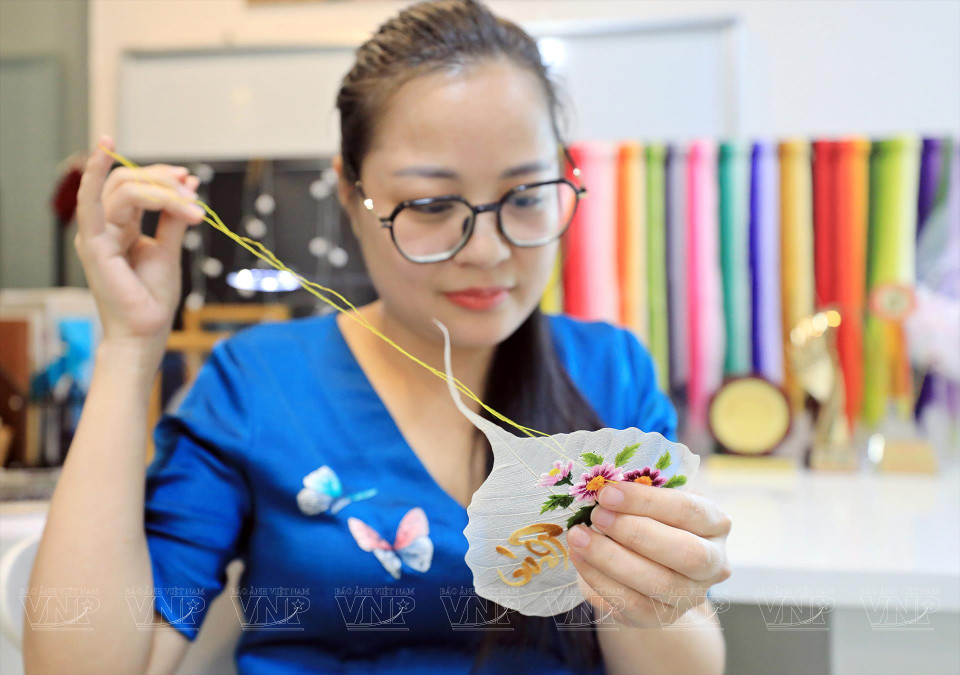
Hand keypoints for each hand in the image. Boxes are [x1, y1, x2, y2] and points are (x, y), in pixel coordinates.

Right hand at [74, 135, 205, 346]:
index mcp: (118, 228)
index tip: (191, 180)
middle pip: (128, 182)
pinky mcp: (94, 245)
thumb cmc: (153, 298)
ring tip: (190, 205)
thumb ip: (171, 221)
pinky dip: (95, 173)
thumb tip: (185, 190)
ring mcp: (95, 234)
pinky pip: (91, 201)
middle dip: (164, 181)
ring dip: (160, 190)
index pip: (135, 187)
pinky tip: (104, 150)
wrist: (145, 332)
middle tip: (193, 192)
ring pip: (124, 189)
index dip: (162, 178)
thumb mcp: (167, 251)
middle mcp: (102, 227)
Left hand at [567, 481, 731, 628]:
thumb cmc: (652, 518)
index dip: (647, 501)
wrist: (650, 563)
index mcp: (715, 523)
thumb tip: (602, 485)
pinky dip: (599, 580)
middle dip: (634, 533)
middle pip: (685, 552)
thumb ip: (639, 491)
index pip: (689, 510)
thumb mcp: (653, 499)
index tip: (607, 492)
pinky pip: (631, 604)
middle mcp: (714, 563)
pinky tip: (579, 559)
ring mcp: (691, 595)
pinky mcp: (662, 618)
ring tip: (578, 536)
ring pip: (658, 583)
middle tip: (596, 516)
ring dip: (610, 559)